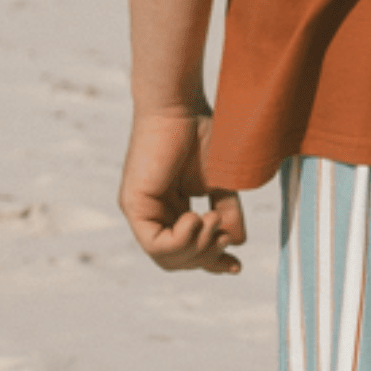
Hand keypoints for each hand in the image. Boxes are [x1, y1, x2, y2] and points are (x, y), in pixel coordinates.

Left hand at [118, 108, 245, 274]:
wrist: (182, 104)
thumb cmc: (202, 133)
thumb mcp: (222, 184)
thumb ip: (227, 214)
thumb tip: (236, 242)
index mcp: (172, 209)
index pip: (188, 252)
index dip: (213, 263)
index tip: (236, 266)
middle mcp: (153, 213)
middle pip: (178, 262)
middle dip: (206, 256)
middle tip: (221, 228)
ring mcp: (141, 211)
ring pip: (166, 259)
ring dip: (196, 248)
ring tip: (211, 219)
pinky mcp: (133, 204)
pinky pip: (156, 245)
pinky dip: (181, 240)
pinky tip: (195, 217)